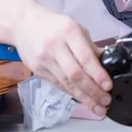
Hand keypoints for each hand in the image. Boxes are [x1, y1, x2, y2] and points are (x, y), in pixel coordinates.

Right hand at [11, 0, 111, 115]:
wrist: (23, 23)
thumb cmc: (53, 24)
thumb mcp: (75, 27)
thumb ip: (90, 45)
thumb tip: (107, 60)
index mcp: (69, 32)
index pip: (85, 57)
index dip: (98, 74)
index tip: (108, 86)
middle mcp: (56, 46)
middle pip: (75, 74)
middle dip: (92, 91)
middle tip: (106, 101)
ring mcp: (44, 59)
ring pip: (66, 83)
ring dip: (84, 98)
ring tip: (98, 107)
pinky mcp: (37, 70)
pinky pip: (58, 84)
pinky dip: (72, 93)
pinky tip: (82, 100)